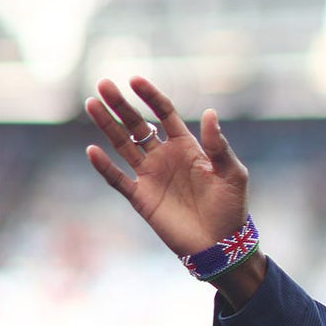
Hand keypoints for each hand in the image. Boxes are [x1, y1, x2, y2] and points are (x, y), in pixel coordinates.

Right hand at [85, 76, 249, 255]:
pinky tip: (92, 150)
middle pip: (138, 125)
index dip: (150, 97)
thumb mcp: (232, 174)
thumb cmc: (232, 208)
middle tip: (103, 84)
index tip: (135, 80)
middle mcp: (165, 157)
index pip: (165, 114)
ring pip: (123, 145)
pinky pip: (118, 179)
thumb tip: (211, 113)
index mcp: (188, 147)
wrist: (222, 245)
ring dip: (107, 126)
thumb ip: (219, 145)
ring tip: (92, 104)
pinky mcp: (142, 198)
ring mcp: (151, 176)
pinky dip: (104, 167)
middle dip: (121, 105)